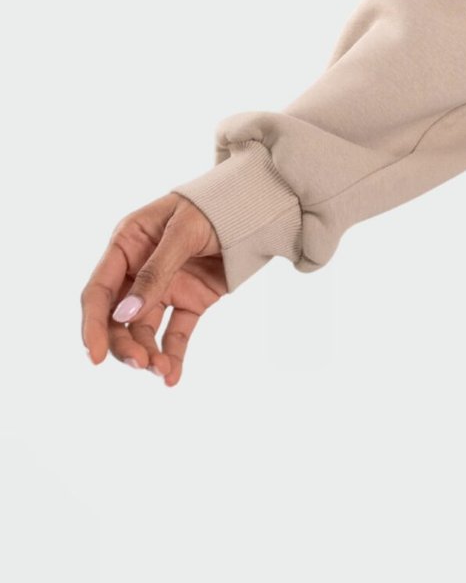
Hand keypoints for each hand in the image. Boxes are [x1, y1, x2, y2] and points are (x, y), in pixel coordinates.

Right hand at [81, 192, 226, 388]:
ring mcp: (164, 288)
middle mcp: (139, 271)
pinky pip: (175, 333)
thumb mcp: (182, 232)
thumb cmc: (212, 205)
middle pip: (118, 319)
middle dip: (124, 345)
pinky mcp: (190, 300)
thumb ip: (156, 271)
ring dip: (149, 354)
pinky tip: (173, 377)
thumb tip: (125, 314)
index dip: (93, 325)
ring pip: (144, 331)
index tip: (95, 356)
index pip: (99, 292)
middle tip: (141, 364)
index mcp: (127, 246)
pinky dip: (173, 355)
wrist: (256, 205)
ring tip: (163, 371)